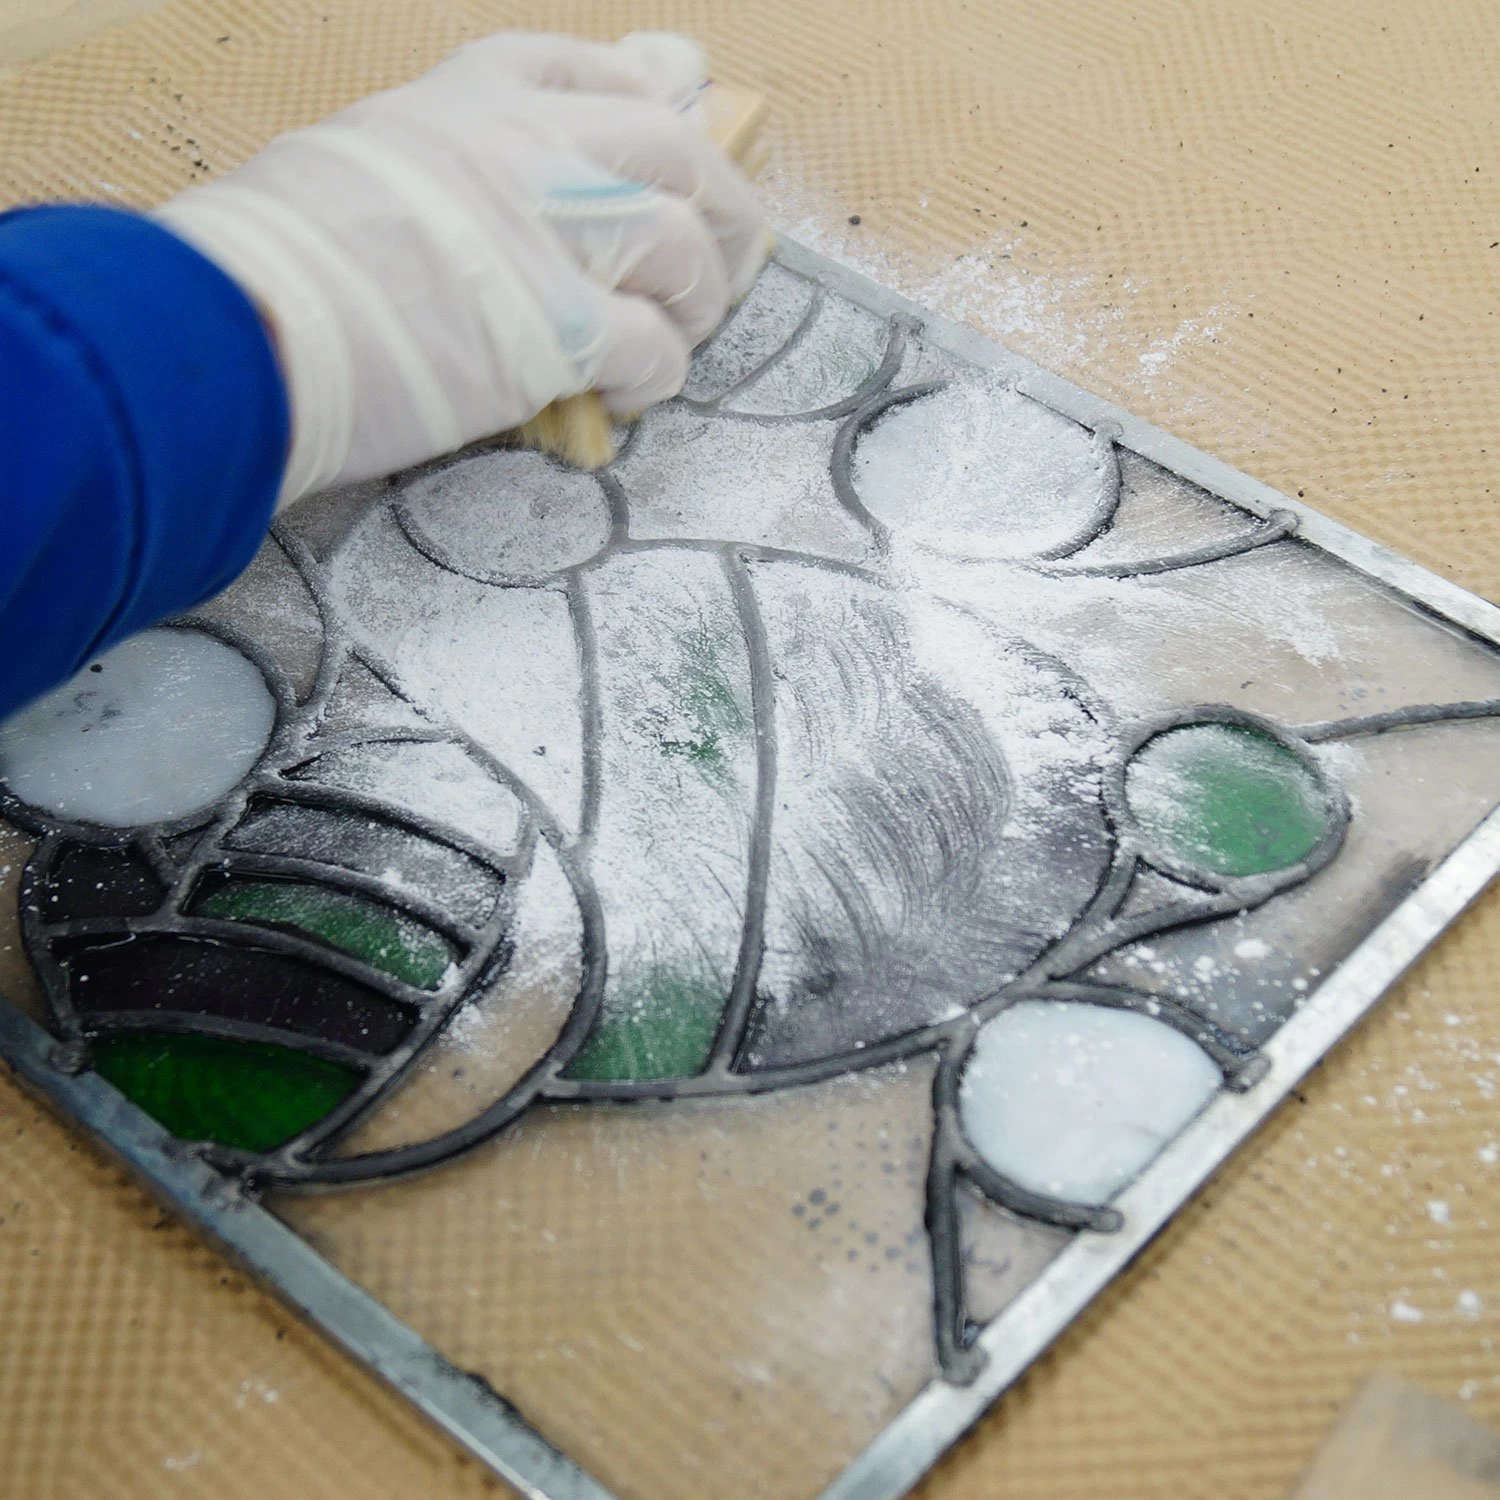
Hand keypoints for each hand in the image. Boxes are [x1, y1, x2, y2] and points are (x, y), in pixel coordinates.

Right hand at [154, 31, 766, 502]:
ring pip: (683, 243)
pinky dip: (660, 373)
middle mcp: (526, 146)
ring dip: (698, 297)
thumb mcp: (365, 157)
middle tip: (726, 258)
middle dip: (721, 205)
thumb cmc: (274, 255)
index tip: (676, 133)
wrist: (237, 324)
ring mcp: (548, 233)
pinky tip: (631, 392)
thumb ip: (457, 158)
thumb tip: (509, 181)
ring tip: (677, 332)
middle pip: (675, 150)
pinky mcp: (560, 330)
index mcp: (473, 95)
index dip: (655, 102)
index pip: (597, 70)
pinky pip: (655, 345)